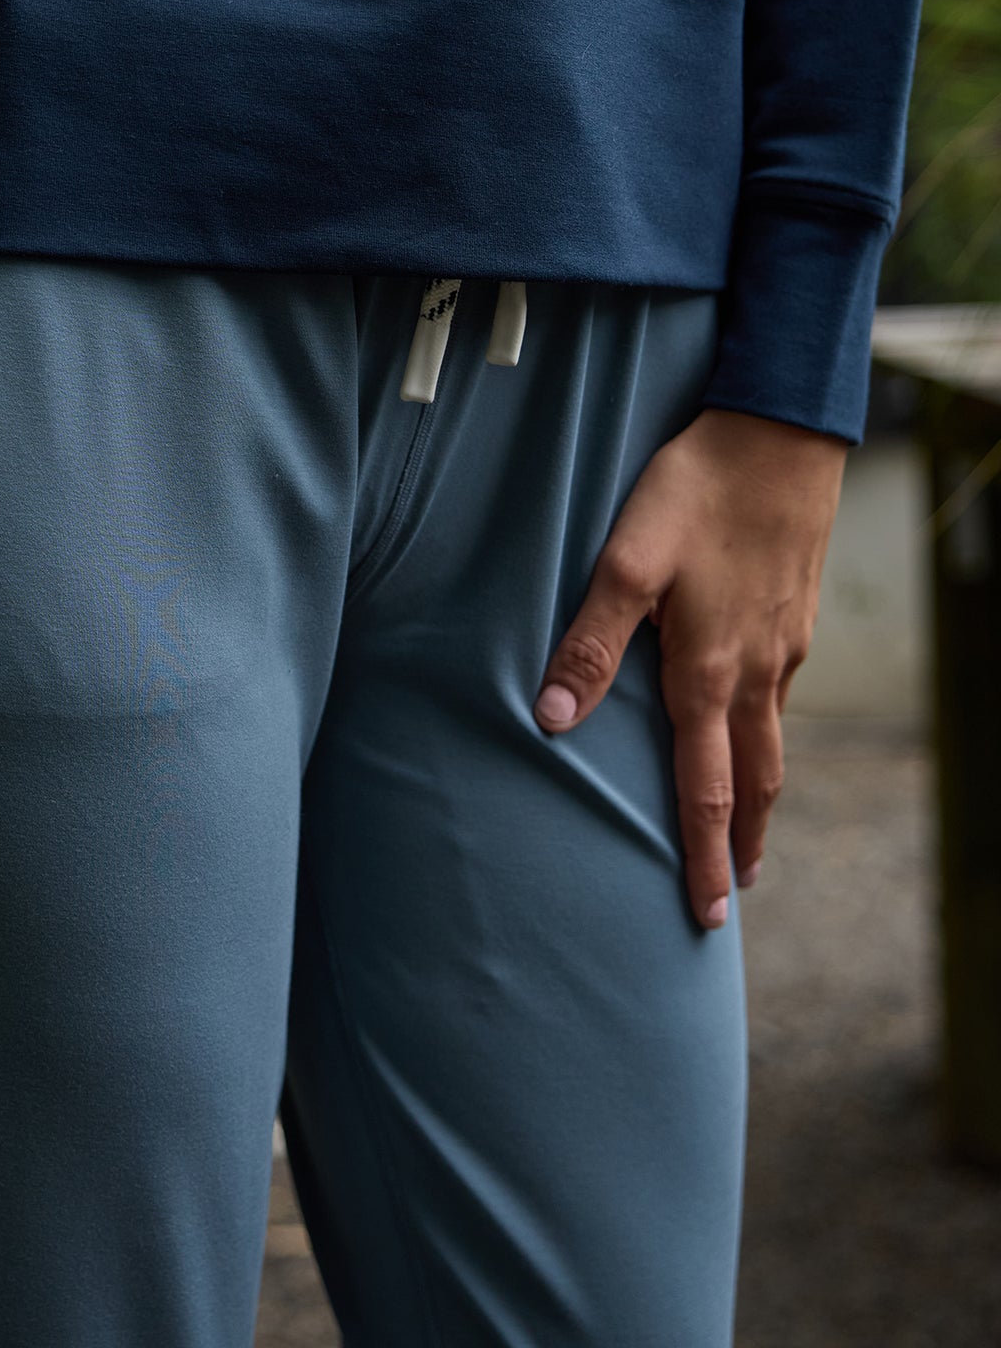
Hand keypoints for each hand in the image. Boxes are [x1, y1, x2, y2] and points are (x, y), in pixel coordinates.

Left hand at [533, 406, 846, 929]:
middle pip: (754, 780)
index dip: (701, 856)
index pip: (705, 789)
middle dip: (739, 842)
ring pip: (773, 738)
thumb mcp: (627, 558)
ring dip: (757, 791)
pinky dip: (767, 731)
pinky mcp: (795, 611)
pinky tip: (750, 722)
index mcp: (710, 671)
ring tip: (744, 827)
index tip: (707, 915)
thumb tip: (552, 717)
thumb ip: (590, 637)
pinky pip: (781, 694)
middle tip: (731, 895)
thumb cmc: (696, 489)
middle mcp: (756, 671)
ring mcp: (784, 643)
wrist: (781, 432)